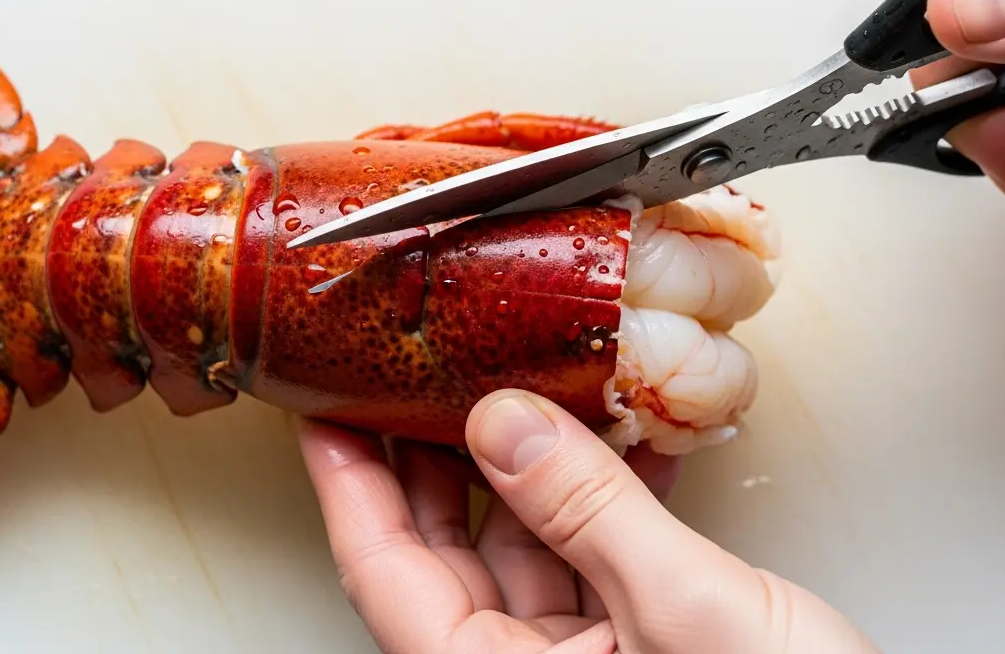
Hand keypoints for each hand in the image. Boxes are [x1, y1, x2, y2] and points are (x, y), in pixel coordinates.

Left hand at [297, 389, 878, 652]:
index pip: (386, 575)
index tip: (320, 415)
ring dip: (532, 467)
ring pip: (526, 550)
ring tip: (519, 386)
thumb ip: (587, 512)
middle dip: (432, 460)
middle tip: (412, 377)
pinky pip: (598, 561)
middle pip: (446, 558)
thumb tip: (503, 426)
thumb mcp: (684, 610)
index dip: (348, 486)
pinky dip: (608, 498)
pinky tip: (625, 442)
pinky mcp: (644, 650)